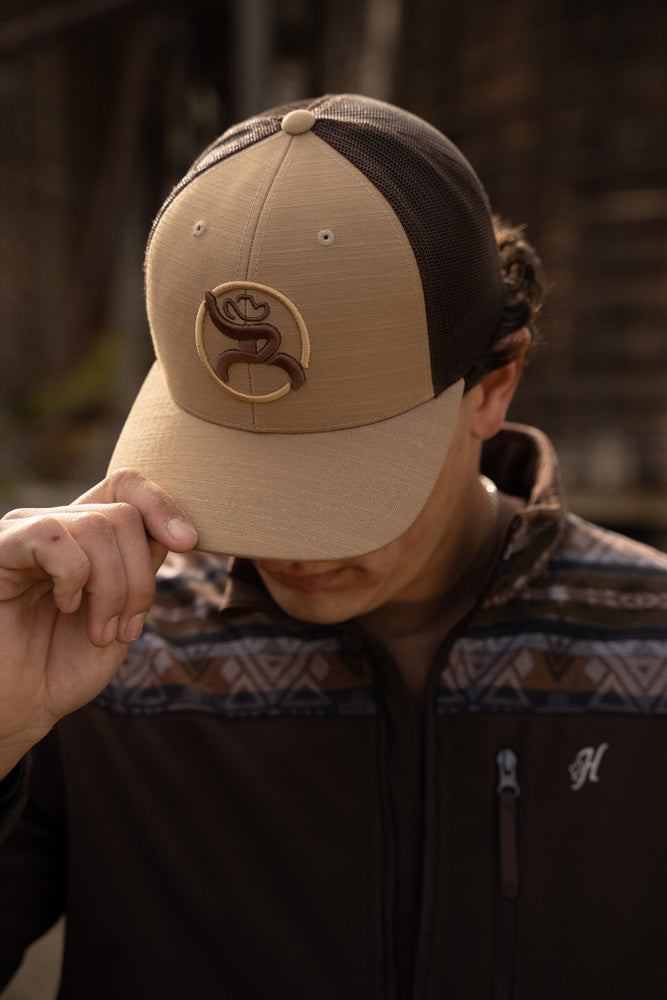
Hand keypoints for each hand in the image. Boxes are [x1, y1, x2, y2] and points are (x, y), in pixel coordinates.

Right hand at [0, 469, 196, 777]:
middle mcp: (53, 526)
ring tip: (99, 631)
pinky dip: (73, 578)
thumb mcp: (122, 615)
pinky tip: (65, 607)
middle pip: (124, 514)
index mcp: (83, 536)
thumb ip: (143, 569)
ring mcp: (22, 535)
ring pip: (97, 526)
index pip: (126, 483)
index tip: (188, 544)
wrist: (18, 710)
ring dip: (113, 589)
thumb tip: (173, 531)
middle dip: (140, 578)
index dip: (163, 504)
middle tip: (126, 627)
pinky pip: (52, 537)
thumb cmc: (64, 666)